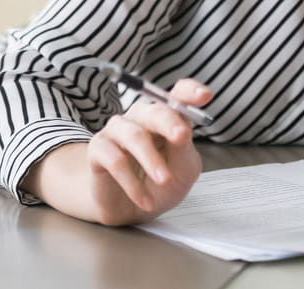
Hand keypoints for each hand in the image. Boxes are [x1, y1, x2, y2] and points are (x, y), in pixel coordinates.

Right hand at [85, 77, 213, 225]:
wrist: (131, 211)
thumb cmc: (161, 184)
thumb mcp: (183, 169)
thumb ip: (183, 148)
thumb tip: (182, 130)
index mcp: (167, 118)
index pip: (178, 95)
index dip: (190, 91)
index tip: (205, 95)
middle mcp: (141, 117)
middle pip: (154, 110)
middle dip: (169, 121)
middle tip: (181, 136)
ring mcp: (117, 130)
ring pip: (133, 135)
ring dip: (151, 159)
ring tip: (164, 180)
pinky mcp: (98, 149)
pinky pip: (115, 160)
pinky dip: (133, 184)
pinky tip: (146, 201)